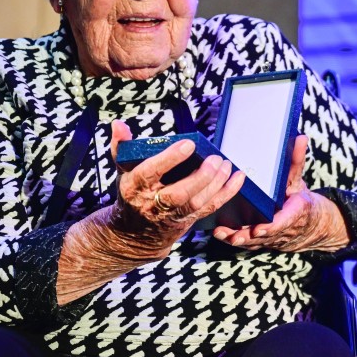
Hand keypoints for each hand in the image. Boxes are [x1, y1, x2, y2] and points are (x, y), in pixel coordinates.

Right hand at [107, 120, 246, 257]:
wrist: (135, 232)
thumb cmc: (133, 192)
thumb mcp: (123, 169)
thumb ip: (122, 145)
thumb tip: (119, 124)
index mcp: (135, 186)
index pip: (151, 172)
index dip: (170, 159)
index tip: (188, 144)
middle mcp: (154, 203)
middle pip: (178, 194)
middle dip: (200, 177)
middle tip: (214, 159)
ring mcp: (172, 214)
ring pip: (196, 203)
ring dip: (215, 184)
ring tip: (225, 165)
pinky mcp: (188, 220)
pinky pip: (210, 208)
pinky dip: (226, 193)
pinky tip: (237, 178)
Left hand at [212, 135, 349, 252]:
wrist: (308, 225)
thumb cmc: (300, 198)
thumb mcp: (299, 179)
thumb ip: (296, 161)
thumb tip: (300, 137)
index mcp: (294, 212)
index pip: (284, 221)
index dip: (272, 226)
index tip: (260, 228)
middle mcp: (282, 228)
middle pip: (263, 235)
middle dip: (247, 235)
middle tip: (233, 235)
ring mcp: (271, 237)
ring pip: (252, 241)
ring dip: (236, 238)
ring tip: (220, 233)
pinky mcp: (261, 240)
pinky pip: (247, 242)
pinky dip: (232, 239)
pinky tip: (218, 234)